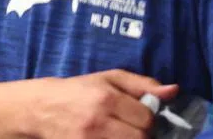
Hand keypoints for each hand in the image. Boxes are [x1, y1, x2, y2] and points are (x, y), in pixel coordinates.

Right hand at [29, 69, 179, 138]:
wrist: (39, 109)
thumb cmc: (77, 91)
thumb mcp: (106, 79)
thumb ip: (141, 84)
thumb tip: (174, 91)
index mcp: (106, 98)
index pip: (147, 117)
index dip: (148, 118)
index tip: (139, 117)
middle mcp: (98, 121)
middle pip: (141, 137)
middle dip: (142, 134)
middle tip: (131, 129)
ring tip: (121, 134)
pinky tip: (112, 138)